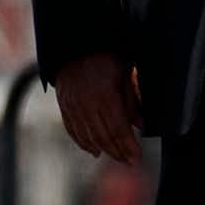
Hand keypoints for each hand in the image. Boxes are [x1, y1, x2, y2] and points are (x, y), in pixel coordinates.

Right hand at [55, 50, 142, 166]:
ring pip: (88, 136)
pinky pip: (73, 130)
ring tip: (117, 158)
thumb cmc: (106, 55)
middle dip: (118, 152)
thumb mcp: (124, 73)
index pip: (118, 129)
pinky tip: (94, 151)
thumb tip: (141, 126)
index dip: (128, 146)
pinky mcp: (63, 104)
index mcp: (105, 95)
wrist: (76, 42)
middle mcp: (86, 103)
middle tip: (130, 162)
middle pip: (103, 137)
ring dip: (103, 150)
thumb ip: (132, 101)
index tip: (137, 158)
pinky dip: (83, 143)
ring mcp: (72, 105)